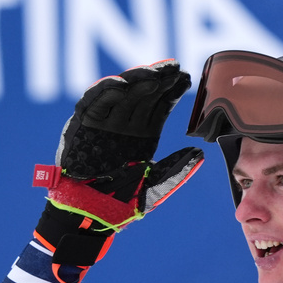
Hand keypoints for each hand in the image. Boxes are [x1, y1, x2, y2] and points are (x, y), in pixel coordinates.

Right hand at [33, 60, 203, 282]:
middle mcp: (125, 123)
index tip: (188, 77)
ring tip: (152, 73)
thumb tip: (200, 155)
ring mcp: (104, 122)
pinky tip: (122, 83)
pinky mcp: (82, 125)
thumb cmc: (119, 203)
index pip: (160, 104)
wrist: (88, 215)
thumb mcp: (155, 187)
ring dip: (136, 80)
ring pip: (122, 92)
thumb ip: (176, 170)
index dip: (173, 90)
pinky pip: (93, 102)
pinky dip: (105, 91)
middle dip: (159, 78)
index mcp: (144, 134)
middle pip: (144, 93)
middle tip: (174, 67)